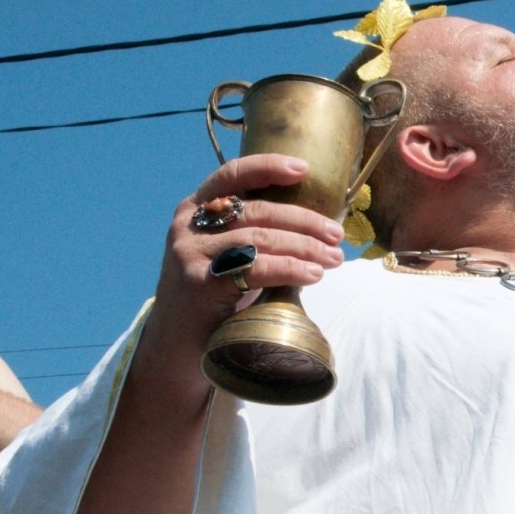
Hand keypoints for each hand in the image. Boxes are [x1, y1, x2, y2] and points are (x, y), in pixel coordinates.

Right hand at [143, 155, 344, 388]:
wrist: (178, 346)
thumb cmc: (214, 299)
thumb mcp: (228, 256)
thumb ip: (256, 236)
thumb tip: (318, 228)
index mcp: (195, 210)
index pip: (232, 175)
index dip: (268, 167)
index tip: (304, 169)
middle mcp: (189, 226)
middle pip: (257, 210)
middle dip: (304, 221)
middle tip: (336, 235)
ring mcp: (191, 253)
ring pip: (259, 238)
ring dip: (304, 247)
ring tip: (333, 259)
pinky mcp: (199, 282)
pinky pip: (254, 268)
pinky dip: (290, 269)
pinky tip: (312, 274)